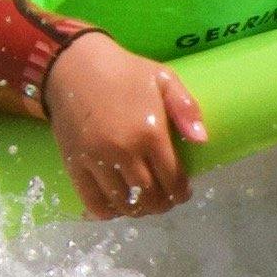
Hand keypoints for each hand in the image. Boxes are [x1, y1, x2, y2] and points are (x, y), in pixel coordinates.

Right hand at [44, 33, 203, 218]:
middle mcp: (124, 152)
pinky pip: (92, 200)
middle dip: (162, 204)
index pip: (172, 180)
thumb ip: (186, 108)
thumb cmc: (124, 71)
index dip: (181, 193)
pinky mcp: (74, 163)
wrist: (73, 65)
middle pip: (149, 197)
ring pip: (123, 203)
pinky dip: (107, 211)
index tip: (183, 193)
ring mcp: (96, 160)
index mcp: (150, 133)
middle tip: (165, 199)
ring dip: (137, 210)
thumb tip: (203, 140)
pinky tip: (116, 206)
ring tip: (143, 203)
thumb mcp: (163, 78)